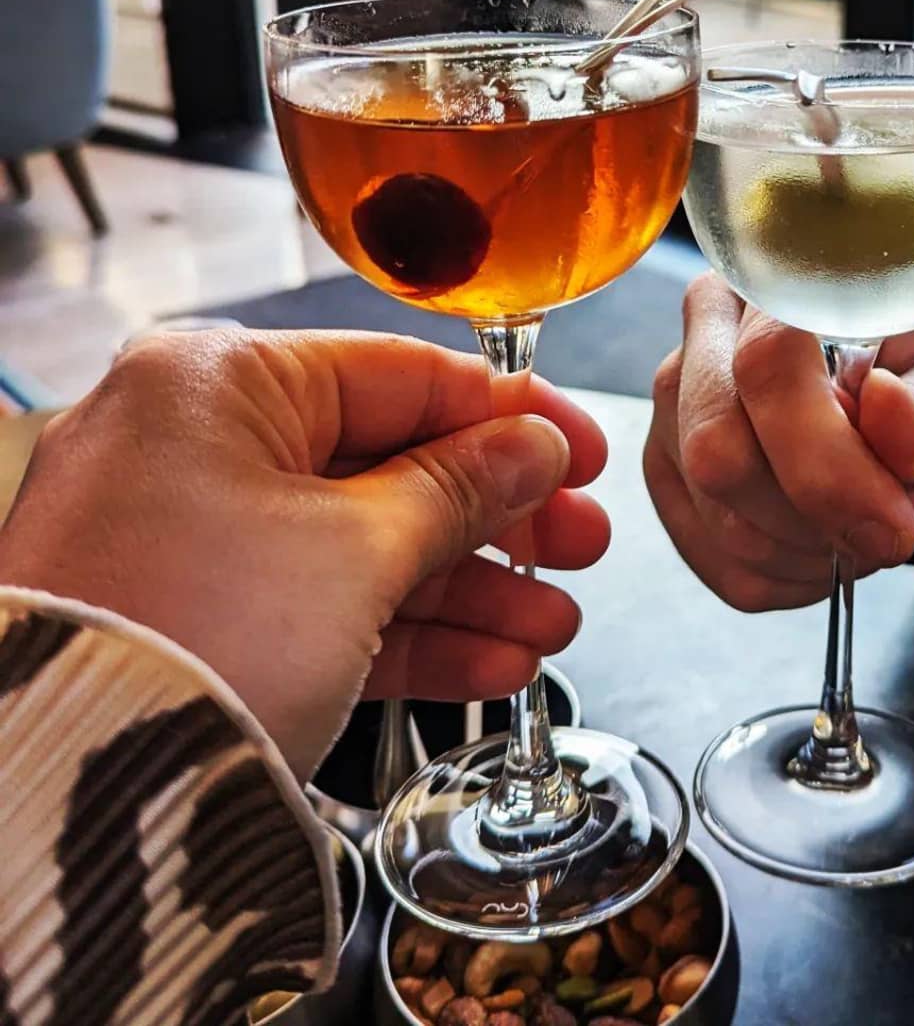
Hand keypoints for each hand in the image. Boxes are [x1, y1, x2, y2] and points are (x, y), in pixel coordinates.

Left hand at [0, 329, 609, 777]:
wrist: (65, 809)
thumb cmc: (185, 640)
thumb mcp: (359, 549)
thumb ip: (462, 488)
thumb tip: (535, 447)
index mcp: (218, 384)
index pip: (402, 373)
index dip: (510, 416)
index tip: (581, 450)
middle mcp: (195, 445)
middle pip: (391, 463)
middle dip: (500, 518)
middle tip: (579, 544)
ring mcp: (191, 537)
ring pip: (366, 544)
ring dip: (470, 590)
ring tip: (551, 625)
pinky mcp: (197, 620)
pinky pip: (325, 606)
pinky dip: (409, 634)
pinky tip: (493, 663)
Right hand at [643, 273, 913, 611]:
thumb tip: (883, 407)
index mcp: (791, 282)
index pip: (766, 365)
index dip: (824, 461)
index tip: (893, 519)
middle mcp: (714, 330)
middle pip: (716, 447)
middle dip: (813, 516)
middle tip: (890, 530)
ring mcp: (680, 404)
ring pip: (714, 512)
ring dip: (808, 549)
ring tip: (868, 524)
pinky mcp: (671, 473)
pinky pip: (712, 557)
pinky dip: (786, 574)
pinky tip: (830, 542)